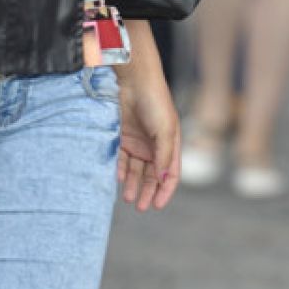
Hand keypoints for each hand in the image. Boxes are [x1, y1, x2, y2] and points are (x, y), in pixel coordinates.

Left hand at [115, 69, 181, 211]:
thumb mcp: (164, 131)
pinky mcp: (122, 138)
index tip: (158, 206)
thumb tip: (164, 180)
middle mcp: (154, 146)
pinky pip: (121, 159)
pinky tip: (118, 178)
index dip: (166, 190)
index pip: (170, 174)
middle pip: (152, 175)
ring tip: (127, 198)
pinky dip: (120, 170)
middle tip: (140, 207)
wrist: (134, 81)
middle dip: (147, 191)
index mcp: (170, 145)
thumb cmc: (155, 103)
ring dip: (132, 184)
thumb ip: (164, 156)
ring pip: (135, 170)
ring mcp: (138, 142)